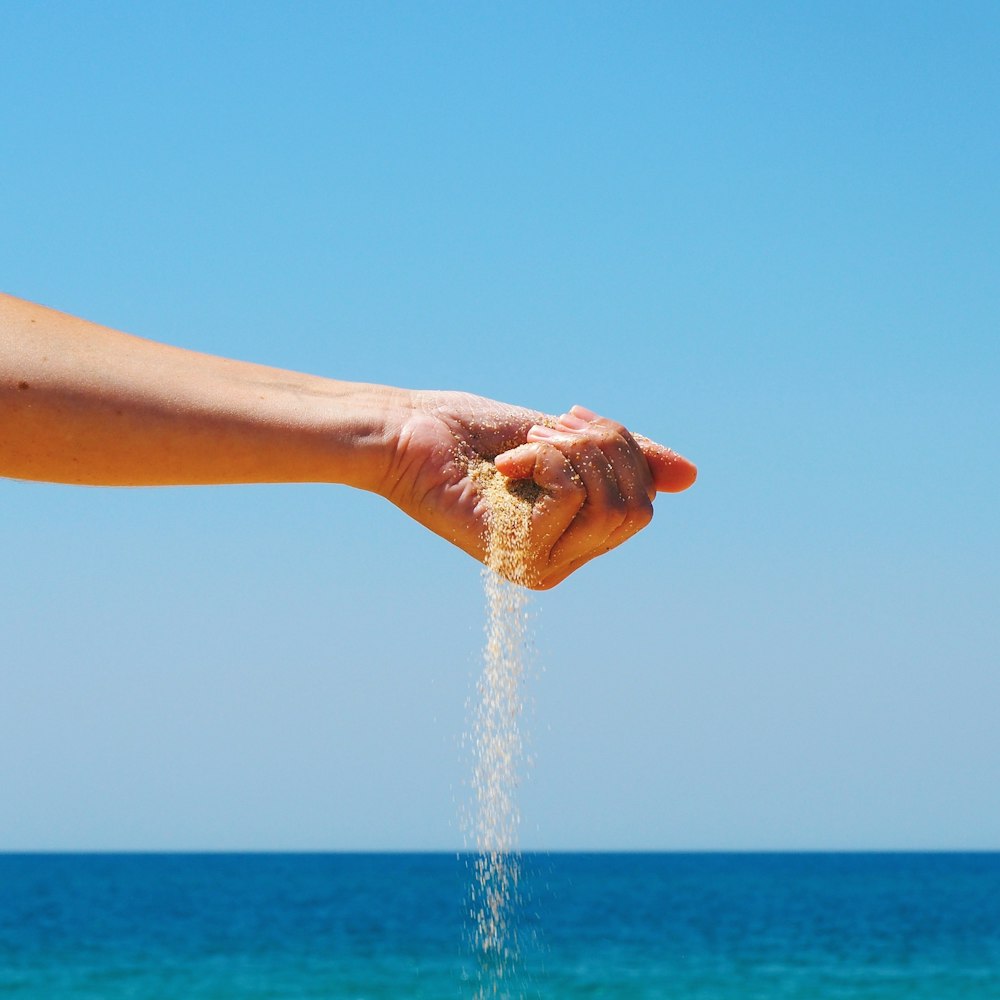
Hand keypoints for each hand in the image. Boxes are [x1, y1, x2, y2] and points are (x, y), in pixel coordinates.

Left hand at [378, 391, 695, 588]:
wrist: (405, 433)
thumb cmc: (469, 435)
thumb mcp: (561, 440)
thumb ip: (619, 459)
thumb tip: (692, 476)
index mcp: (575, 535)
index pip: (642, 503)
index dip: (623, 448)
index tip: (572, 418)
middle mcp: (563, 559)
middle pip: (638, 508)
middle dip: (604, 448)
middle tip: (549, 427)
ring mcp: (541, 564)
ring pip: (613, 506)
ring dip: (574, 453)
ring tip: (525, 444)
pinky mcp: (517, 556)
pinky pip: (572, 497)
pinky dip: (543, 460)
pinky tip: (504, 465)